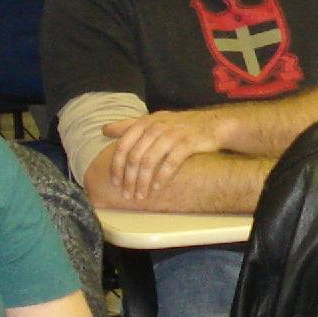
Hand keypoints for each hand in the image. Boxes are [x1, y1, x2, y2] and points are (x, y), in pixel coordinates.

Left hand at [100, 108, 233, 203]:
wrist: (213, 124)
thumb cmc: (180, 125)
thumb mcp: (154, 121)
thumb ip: (129, 125)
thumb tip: (104, 129)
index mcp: (145, 123)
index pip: (123, 146)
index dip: (117, 166)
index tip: (115, 182)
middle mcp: (156, 127)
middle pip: (135, 157)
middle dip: (129, 179)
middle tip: (127, 195)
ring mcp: (172, 134)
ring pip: (150, 161)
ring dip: (143, 182)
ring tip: (141, 196)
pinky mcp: (188, 143)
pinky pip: (170, 163)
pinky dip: (161, 177)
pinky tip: (156, 188)